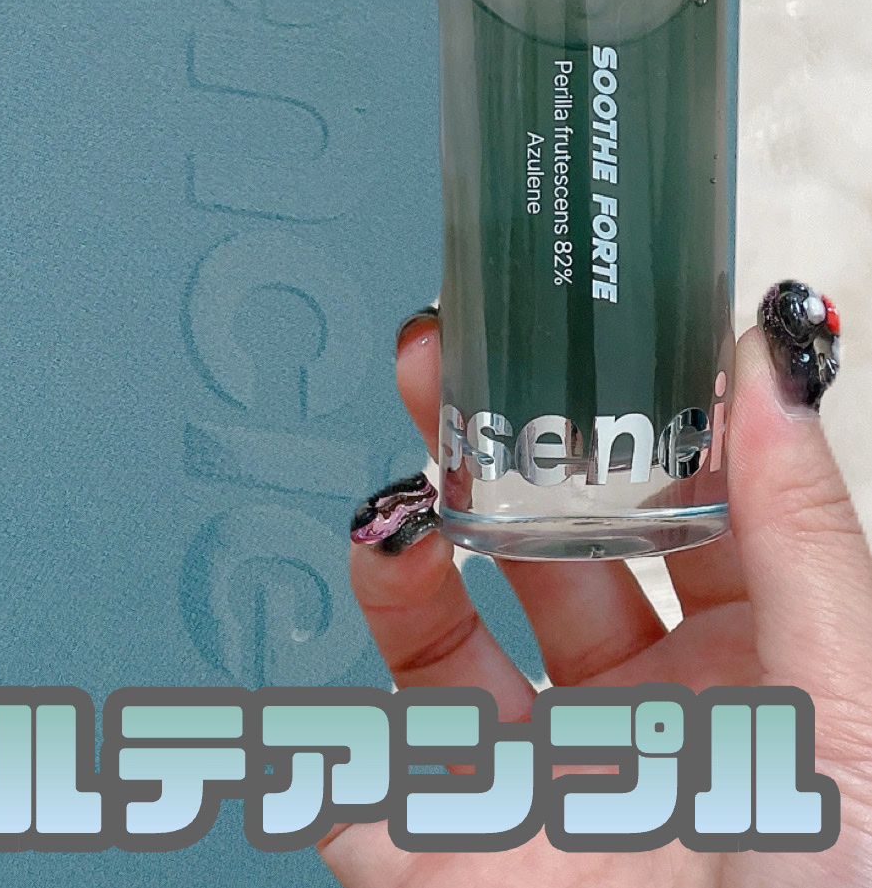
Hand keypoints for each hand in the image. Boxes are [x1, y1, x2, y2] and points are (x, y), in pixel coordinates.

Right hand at [324, 280, 871, 883]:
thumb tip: (773, 367)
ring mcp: (551, 789)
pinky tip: (357, 693)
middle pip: (547, 544)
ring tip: (398, 503)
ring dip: (407, 548)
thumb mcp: (858, 714)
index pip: (685, 506)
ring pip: (445, 632)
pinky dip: (338, 736)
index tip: (576, 323)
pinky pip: (372, 782)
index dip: (627, 409)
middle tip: (445, 362)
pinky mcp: (455, 859)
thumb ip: (797, 532)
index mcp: (773, 676)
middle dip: (489, 445)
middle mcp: (656, 721)